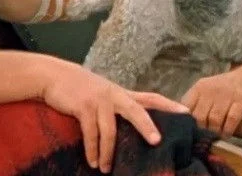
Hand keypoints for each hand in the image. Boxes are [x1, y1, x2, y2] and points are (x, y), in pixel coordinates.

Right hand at [39, 60, 188, 172]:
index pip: (151, 98)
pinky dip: (92, 150)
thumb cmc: (81, 89)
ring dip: (108, 153)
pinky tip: (92, 162)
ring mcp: (99, 100)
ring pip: (110, 129)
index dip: (170, 105)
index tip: (187, 113)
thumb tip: (134, 127)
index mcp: (123, 94)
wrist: (54, 76)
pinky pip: (90, 133)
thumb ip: (119, 106)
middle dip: (147, 126)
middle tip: (157, 142)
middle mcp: (115, 95)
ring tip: (105, 169)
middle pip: (137, 110)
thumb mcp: (104, 94)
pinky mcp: (83, 106)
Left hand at [180, 62, 241, 137]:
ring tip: (217, 136)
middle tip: (206, 137)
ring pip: (214, 120)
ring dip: (215, 132)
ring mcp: (226, 95)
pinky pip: (231, 120)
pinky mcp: (241, 100)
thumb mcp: (208, 90)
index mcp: (199, 88)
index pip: (186, 107)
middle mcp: (211, 90)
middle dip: (202, 130)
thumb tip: (185, 124)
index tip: (189, 130)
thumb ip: (197, 104)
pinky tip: (227, 134)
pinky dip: (228, 130)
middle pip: (200, 116)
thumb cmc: (227, 87)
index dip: (186, 121)